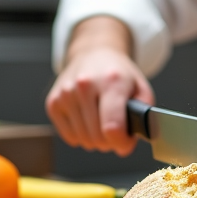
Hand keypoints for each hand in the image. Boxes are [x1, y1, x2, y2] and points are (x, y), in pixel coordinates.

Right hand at [45, 17, 152, 156]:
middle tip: (116, 132)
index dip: (122, 143)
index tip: (127, 143)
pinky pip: (69, 137)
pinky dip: (81, 136)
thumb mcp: (141, 88)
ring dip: (96, 140)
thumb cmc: (119, 74)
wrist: (93, 54)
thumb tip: (130, 142)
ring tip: (103, 124)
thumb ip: (143, 115)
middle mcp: (85, 85)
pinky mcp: (53, 102)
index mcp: (112, 81)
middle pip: (97, 137)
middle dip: (111, 142)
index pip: (112, 127)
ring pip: (83, 140)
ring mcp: (66, 94)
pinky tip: (88, 122)